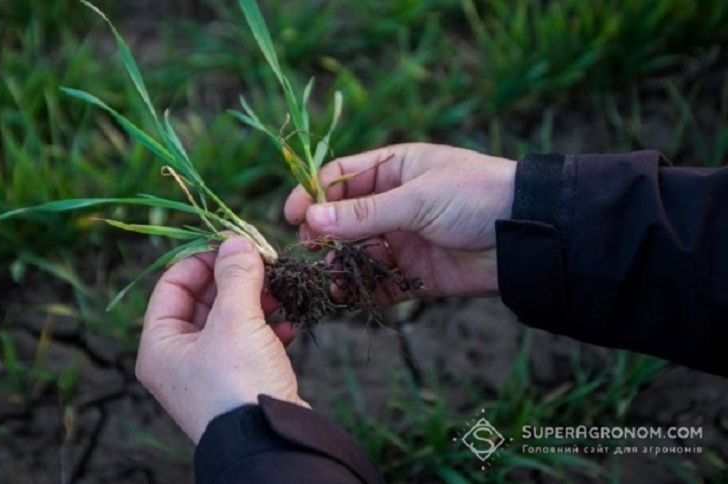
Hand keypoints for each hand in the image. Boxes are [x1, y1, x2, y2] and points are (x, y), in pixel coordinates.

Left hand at [135, 237, 307, 442]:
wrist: (270, 444)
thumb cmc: (239, 382)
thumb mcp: (236, 320)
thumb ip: (236, 275)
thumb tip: (236, 241)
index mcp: (160, 345)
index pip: (172, 285)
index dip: (202, 259)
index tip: (233, 243)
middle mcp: (178, 360)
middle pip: (203, 301)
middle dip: (235, 279)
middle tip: (264, 262)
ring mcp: (209, 374)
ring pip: (230, 322)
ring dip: (256, 302)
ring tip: (281, 291)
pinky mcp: (238, 384)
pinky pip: (249, 345)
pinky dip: (268, 330)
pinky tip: (290, 325)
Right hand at [285, 143, 515, 298]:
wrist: (525, 237)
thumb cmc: (475, 196)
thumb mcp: (417, 198)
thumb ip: (364, 213)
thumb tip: (311, 218)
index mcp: (394, 169)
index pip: (341, 178)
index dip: (313, 194)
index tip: (292, 215)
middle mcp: (394, 203)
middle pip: (344, 219)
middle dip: (324, 235)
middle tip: (310, 251)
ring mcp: (404, 239)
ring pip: (358, 253)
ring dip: (340, 265)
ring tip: (329, 278)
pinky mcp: (415, 273)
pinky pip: (379, 283)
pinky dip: (361, 291)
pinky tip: (346, 297)